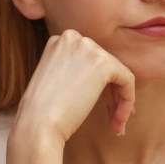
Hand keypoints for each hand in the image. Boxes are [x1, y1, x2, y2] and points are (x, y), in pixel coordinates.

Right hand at [15, 30, 135, 142]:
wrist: (37, 125)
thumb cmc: (42, 113)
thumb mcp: (56, 81)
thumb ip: (75, 72)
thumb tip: (102, 78)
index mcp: (58, 41)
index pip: (90, 60)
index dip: (99, 87)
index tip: (100, 108)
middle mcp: (72, 38)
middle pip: (105, 65)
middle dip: (111, 94)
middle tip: (113, 120)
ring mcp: (88, 47)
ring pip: (119, 73)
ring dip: (121, 101)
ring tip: (117, 125)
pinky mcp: (104, 63)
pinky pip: (127, 80)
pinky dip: (128, 102)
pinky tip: (118, 121)